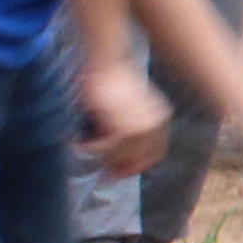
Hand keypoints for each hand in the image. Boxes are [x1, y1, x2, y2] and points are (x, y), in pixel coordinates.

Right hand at [79, 59, 170, 176]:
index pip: (155, 154)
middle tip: (105, 178)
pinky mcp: (123, 128)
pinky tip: (82, 143)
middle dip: (120, 171)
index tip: (122, 173)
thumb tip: (118, 156)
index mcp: (160, 119)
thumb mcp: (128, 106)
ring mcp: (140, 128)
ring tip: (86, 146)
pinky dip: (92, 149)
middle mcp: (154, 125)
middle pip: (138, 161)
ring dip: (101, 157)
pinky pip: (106, 150)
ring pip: (120, 157)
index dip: (138, 166)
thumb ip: (129, 127)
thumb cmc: (112, 83)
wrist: (106, 64)